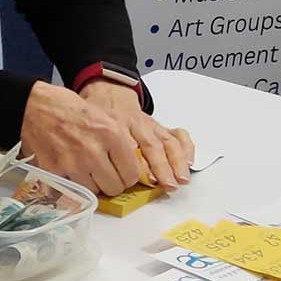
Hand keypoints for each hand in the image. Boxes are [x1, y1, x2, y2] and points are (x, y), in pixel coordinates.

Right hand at [20, 80, 147, 195]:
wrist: (33, 104)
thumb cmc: (66, 107)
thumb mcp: (102, 116)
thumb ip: (117, 141)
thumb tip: (129, 163)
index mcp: (111, 135)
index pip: (132, 174)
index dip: (127, 176)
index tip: (122, 174)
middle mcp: (94, 151)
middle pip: (114, 187)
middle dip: (111, 183)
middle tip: (104, 175)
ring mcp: (73, 163)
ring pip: (93, 191)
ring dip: (90, 184)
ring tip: (84, 170)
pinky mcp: (55, 170)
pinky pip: (70, 188)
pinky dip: (70, 183)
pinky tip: (68, 169)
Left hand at [79, 82, 195, 190]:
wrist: (108, 96)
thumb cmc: (99, 121)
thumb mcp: (91, 133)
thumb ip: (95, 152)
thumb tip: (99, 179)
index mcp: (114, 127)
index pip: (128, 146)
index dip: (138, 164)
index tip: (147, 180)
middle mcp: (135, 125)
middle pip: (151, 145)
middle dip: (162, 167)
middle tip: (168, 184)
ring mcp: (151, 125)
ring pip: (167, 141)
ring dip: (177, 161)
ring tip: (181, 179)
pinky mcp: (161, 126)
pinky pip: (177, 134)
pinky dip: (186, 148)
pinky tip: (189, 162)